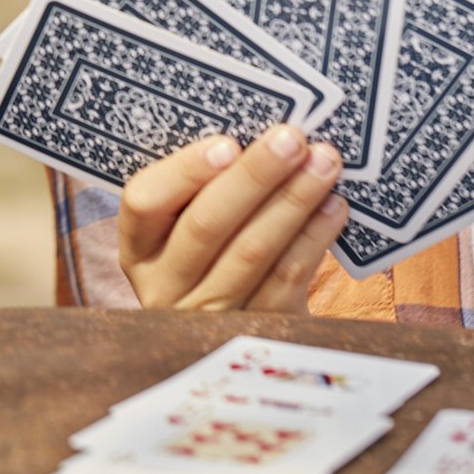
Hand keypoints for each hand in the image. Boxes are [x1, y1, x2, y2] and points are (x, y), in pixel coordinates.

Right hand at [119, 124, 346, 311]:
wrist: (244, 341)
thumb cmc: (217, 253)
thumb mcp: (190, 226)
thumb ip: (208, 189)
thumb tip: (260, 132)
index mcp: (140, 247)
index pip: (143, 202)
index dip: (184, 172)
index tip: (228, 143)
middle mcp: (164, 285)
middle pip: (205, 225)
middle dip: (254, 176)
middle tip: (292, 138)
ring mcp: (207, 314)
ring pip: (251, 252)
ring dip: (293, 200)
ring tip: (323, 163)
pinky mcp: (254, 332)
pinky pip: (285, 279)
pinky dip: (313, 238)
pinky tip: (333, 206)